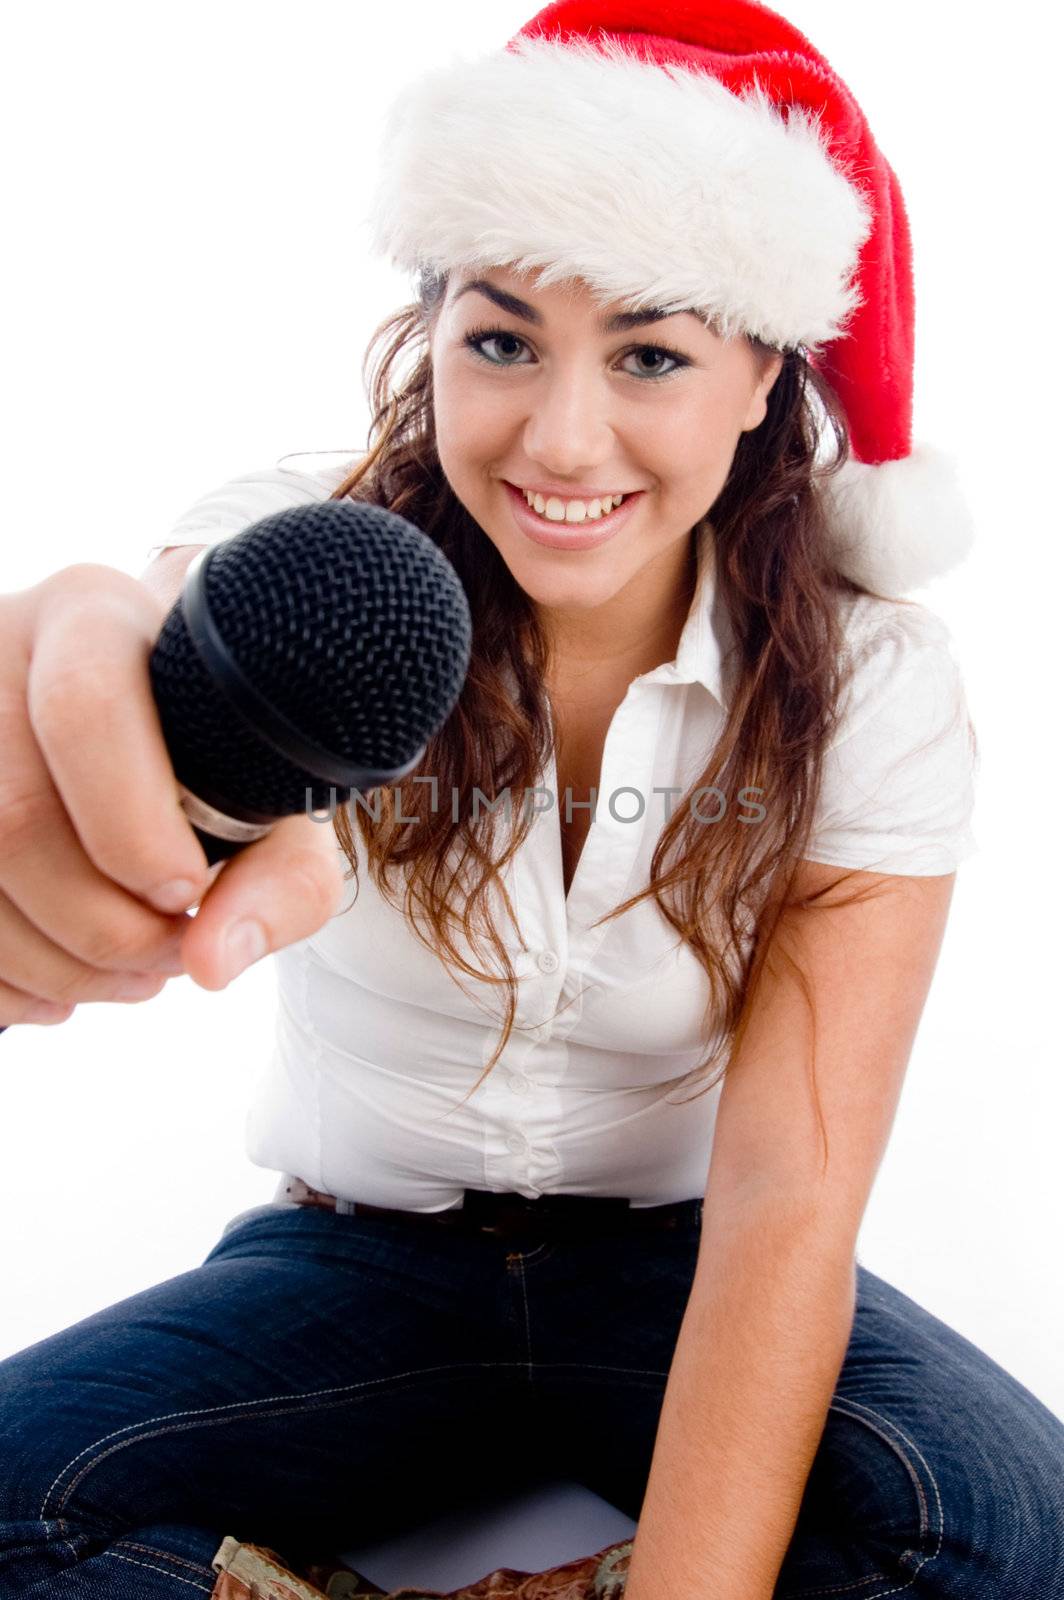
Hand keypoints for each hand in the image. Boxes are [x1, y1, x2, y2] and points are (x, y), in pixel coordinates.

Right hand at [0, 563, 343, 1026]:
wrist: (143, 739)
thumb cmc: (215, 760)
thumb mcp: (271, 799)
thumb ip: (280, 879)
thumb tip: (212, 961)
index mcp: (93, 619)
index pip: (85, 707)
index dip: (132, 826)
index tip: (187, 891)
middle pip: (13, 817)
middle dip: (103, 926)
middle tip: (172, 954)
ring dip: (58, 968)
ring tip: (134, 975)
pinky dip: (6, 982)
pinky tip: (61, 985)